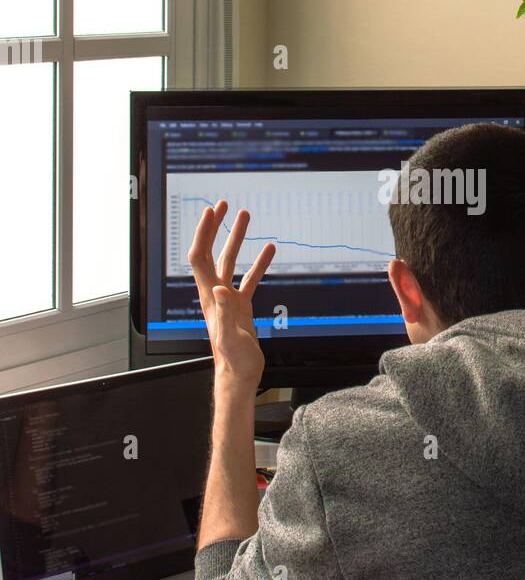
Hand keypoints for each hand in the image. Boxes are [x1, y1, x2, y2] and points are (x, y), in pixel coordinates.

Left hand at [187, 202, 275, 387]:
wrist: (240, 374)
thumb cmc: (233, 359)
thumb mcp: (230, 336)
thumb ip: (225, 312)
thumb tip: (221, 288)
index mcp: (210, 296)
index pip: (200, 257)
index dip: (203, 233)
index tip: (211, 212)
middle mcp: (215, 293)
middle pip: (212, 252)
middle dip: (216, 228)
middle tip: (224, 205)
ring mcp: (228, 298)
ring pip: (231, 261)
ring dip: (237, 239)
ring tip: (246, 217)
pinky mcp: (241, 306)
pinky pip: (249, 278)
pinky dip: (258, 263)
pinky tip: (269, 250)